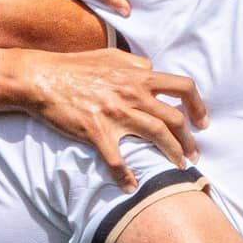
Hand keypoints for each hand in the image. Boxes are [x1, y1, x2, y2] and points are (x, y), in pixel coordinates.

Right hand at [22, 49, 209, 190]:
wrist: (41, 77)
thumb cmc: (74, 66)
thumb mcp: (110, 56)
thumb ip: (135, 63)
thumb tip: (152, 70)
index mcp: (138, 75)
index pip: (182, 87)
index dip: (198, 106)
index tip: (202, 123)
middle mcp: (132, 93)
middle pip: (175, 118)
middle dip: (190, 140)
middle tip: (194, 155)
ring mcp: (116, 113)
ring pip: (157, 136)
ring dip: (172, 155)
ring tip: (178, 167)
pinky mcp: (96, 131)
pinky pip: (117, 159)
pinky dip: (126, 176)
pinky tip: (130, 187)